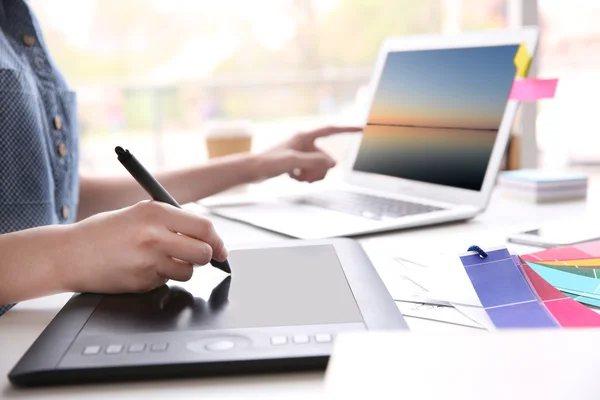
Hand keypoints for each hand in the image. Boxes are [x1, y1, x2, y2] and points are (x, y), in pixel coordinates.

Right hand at [60, 201, 226, 293]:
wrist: (68, 253)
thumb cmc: (103, 232)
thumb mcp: (138, 213)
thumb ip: (171, 221)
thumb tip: (205, 235)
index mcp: (156, 212)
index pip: (204, 227)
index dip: (217, 241)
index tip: (220, 249)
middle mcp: (155, 235)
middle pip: (204, 252)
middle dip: (205, 257)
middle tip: (195, 257)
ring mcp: (149, 260)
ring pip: (188, 271)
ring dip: (180, 269)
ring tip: (158, 260)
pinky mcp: (142, 281)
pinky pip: (165, 282)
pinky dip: (159, 278)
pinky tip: (140, 269)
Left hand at [255, 125, 361, 182]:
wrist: (253, 170)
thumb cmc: (269, 162)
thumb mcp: (294, 161)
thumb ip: (315, 161)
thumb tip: (333, 162)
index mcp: (305, 136)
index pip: (331, 130)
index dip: (347, 129)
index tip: (361, 129)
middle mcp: (305, 143)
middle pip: (326, 157)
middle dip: (318, 169)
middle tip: (304, 174)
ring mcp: (301, 153)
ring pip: (319, 167)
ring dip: (310, 175)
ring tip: (296, 177)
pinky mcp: (297, 163)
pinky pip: (310, 172)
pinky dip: (304, 177)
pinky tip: (292, 177)